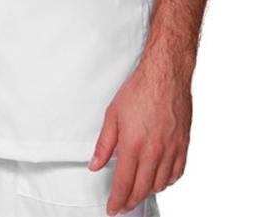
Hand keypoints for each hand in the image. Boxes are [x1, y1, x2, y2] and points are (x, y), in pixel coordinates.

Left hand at [88, 58, 191, 214]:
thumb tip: (95, 165)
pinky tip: (160, 179)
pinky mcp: (183, 144)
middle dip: (130, 201)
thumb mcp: (113, 114)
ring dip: (148, 192)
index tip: (113, 208)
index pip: (123, 184)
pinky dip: (167, 181)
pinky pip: (177, 173)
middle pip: (141, 188)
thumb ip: (104, 144)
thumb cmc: (140, 89)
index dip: (117, 200)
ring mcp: (171, 149)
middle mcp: (153, 151)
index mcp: (133, 144)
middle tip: (123, 205)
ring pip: (159, 184)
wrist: (165, 74)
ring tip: (138, 191)